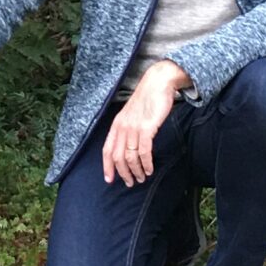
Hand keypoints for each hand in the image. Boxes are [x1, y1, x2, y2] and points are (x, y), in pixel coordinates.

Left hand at [101, 62, 188, 187]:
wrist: (158, 83)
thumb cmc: (147, 99)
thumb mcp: (132, 115)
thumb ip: (128, 129)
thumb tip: (128, 147)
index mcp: (116, 125)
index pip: (107, 150)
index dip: (107, 166)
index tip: (109, 180)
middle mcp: (122, 127)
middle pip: (118, 157)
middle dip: (124, 173)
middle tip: (131, 183)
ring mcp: (133, 127)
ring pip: (130, 157)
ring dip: (136, 171)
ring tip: (142, 178)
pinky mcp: (147, 127)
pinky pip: (144, 151)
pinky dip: (146, 163)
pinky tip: (149, 169)